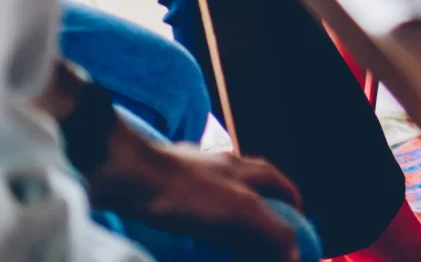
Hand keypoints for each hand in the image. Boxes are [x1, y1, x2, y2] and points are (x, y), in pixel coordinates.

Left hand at [87, 125, 304, 261]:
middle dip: (261, 209)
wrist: (123, 173)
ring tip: (225, 238)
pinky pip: (187, 204)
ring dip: (227, 215)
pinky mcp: (160, 185)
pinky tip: (188, 232)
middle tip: (261, 235)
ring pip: (218, 194)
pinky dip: (195, 220)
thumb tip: (295, 255)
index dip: (291, 204)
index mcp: (243, 170)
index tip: (296, 224)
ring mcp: (188, 173)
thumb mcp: (239, 212)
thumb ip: (271, 231)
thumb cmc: (183, 191)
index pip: (279, 184)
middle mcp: (219, 166)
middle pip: (251, 186)